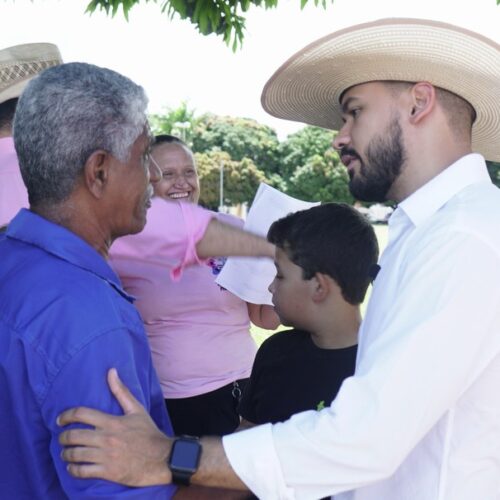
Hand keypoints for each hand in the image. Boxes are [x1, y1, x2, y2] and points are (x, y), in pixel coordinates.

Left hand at [58, 368, 171, 485]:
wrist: (161, 457)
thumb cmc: (148, 432)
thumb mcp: (136, 409)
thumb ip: (121, 391)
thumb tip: (111, 371)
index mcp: (112, 422)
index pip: (82, 414)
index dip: (66, 415)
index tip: (60, 420)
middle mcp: (106, 438)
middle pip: (74, 435)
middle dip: (63, 437)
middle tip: (62, 438)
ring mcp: (106, 456)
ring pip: (75, 454)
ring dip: (66, 453)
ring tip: (66, 452)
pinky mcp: (107, 472)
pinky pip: (82, 471)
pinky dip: (73, 469)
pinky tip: (72, 467)